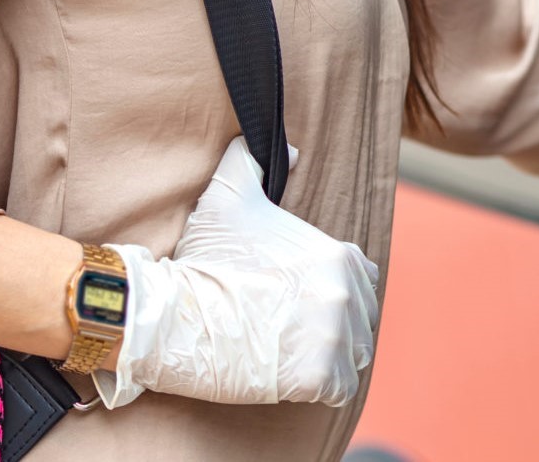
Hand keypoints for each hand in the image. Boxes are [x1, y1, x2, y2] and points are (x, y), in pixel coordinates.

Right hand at [95, 137, 380, 408]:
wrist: (176, 315)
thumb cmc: (204, 259)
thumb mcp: (230, 196)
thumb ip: (256, 162)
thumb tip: (291, 148)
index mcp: (338, 256)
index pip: (362, 279)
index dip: (336, 292)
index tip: (303, 301)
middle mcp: (345, 294)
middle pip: (361, 319)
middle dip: (335, 328)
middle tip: (294, 332)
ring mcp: (335, 338)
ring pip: (355, 356)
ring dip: (332, 359)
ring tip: (295, 355)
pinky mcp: (319, 377)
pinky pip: (340, 389)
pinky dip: (323, 388)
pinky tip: (294, 378)